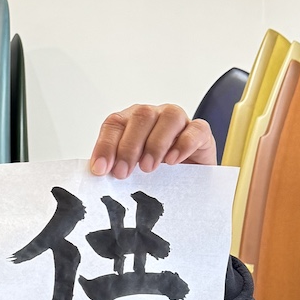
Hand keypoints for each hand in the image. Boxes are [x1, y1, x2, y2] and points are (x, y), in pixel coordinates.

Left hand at [90, 104, 215, 178]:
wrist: (189, 183)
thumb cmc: (156, 174)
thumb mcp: (132, 171)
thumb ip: (116, 167)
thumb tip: (98, 174)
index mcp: (132, 122)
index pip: (115, 123)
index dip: (106, 145)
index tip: (100, 170)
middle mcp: (155, 116)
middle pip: (141, 116)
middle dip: (129, 146)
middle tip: (123, 173)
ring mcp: (180, 121)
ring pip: (169, 117)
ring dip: (156, 143)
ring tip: (148, 168)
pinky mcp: (201, 133)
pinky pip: (196, 129)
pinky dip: (184, 144)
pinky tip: (173, 161)